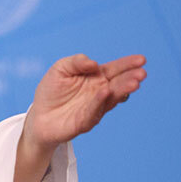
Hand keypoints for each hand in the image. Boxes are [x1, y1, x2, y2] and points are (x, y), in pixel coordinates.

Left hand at [4, 53, 145, 181]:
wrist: (39, 115)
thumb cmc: (52, 90)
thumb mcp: (60, 68)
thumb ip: (76, 62)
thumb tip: (93, 63)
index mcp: (97, 77)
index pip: (115, 69)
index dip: (128, 64)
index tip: (141, 59)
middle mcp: (100, 92)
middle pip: (118, 84)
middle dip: (130, 78)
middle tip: (141, 74)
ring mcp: (95, 107)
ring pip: (111, 98)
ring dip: (122, 90)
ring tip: (134, 83)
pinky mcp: (85, 121)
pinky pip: (94, 111)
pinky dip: (100, 101)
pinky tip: (105, 92)